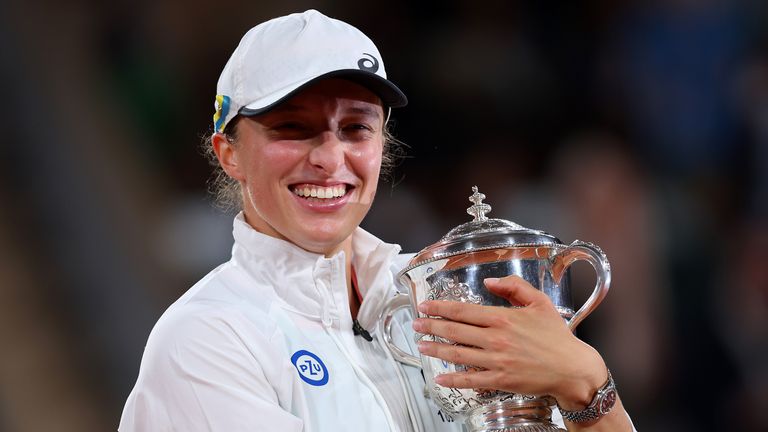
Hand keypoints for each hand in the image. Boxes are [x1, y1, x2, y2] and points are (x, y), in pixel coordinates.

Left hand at [412, 275, 605, 408]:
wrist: (572, 368)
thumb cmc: (556, 335)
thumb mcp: (539, 302)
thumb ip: (513, 287)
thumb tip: (489, 281)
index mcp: (502, 318)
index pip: (463, 311)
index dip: (440, 308)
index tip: (425, 307)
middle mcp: (495, 338)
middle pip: (455, 331)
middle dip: (431, 327)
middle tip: (415, 324)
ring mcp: (496, 361)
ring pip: (458, 354)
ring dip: (436, 349)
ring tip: (421, 345)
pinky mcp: (500, 380)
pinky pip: (471, 380)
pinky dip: (453, 379)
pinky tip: (440, 378)